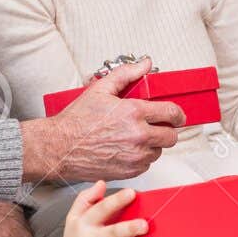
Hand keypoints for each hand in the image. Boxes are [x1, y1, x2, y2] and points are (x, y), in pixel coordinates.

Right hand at [21, 56, 183, 183]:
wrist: (59, 148)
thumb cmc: (77, 120)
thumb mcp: (100, 89)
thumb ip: (126, 74)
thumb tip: (144, 64)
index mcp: (134, 113)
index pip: (172, 113)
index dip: (178, 114)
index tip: (177, 116)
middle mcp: (138, 137)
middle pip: (171, 136)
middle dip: (167, 130)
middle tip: (156, 126)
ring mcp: (135, 157)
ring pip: (159, 151)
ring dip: (153, 144)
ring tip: (135, 136)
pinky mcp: (130, 171)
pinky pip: (147, 164)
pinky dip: (141, 157)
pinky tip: (126, 148)